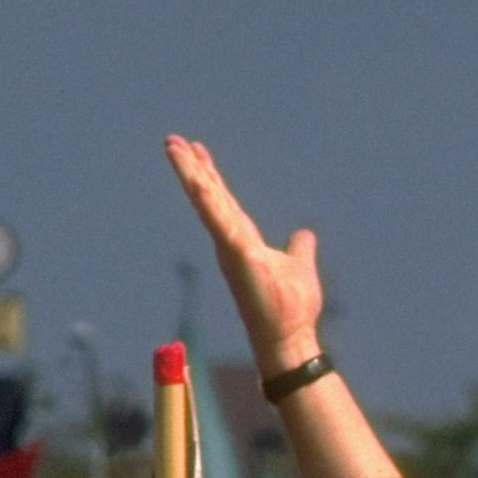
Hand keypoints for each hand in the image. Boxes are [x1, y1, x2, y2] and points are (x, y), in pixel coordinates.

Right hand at [166, 136, 325, 366]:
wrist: (288, 338)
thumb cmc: (290, 309)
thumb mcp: (299, 266)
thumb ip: (299, 248)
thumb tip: (305, 233)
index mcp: (243, 240)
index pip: (223, 201)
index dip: (210, 175)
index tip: (198, 150)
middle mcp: (230, 241)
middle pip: (208, 195)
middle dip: (191, 167)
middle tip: (173, 140)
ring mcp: (230, 246)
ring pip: (206, 201)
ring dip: (190, 173)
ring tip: (173, 146)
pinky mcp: (236, 253)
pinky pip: (218, 218)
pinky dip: (206, 196)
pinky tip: (195, 176)